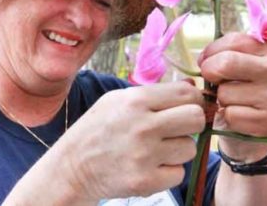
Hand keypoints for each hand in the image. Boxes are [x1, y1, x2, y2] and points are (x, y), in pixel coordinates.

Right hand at [53, 81, 204, 200]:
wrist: (71, 168)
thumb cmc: (98, 128)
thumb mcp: (119, 99)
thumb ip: (156, 92)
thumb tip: (191, 84)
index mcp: (136, 100)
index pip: (187, 93)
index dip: (194, 99)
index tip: (188, 106)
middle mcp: (143, 126)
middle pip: (196, 118)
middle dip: (192, 123)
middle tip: (178, 128)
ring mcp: (145, 156)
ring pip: (190, 148)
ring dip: (179, 149)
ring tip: (158, 148)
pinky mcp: (145, 182)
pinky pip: (179, 174)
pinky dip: (169, 172)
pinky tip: (151, 166)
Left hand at [199, 32, 266, 151]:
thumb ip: (248, 50)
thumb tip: (207, 55)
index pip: (233, 41)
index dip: (212, 50)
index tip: (206, 59)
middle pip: (223, 64)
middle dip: (209, 71)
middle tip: (212, 78)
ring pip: (224, 94)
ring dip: (223, 98)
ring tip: (238, 99)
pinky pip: (231, 116)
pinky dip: (231, 116)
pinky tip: (244, 114)